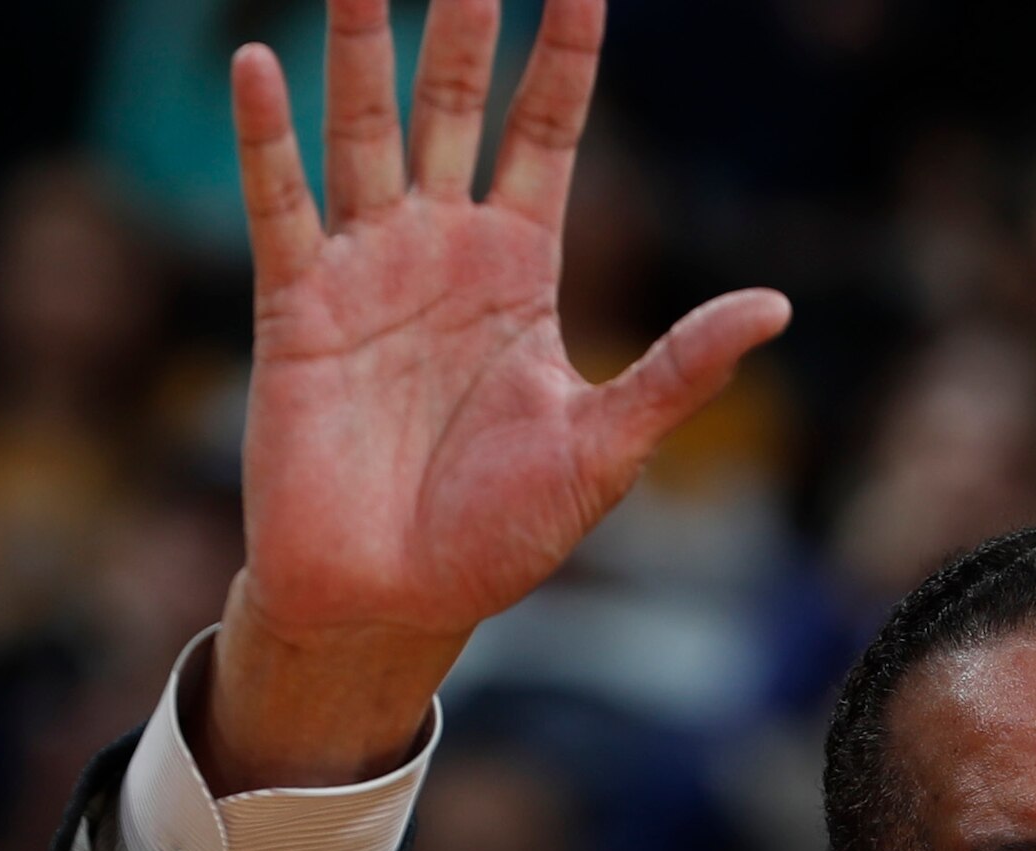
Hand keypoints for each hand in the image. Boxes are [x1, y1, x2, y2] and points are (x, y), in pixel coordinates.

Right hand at [198, 0, 787, 785]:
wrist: (391, 607)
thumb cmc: (496, 539)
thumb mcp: (605, 450)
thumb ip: (678, 370)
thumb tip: (775, 305)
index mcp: (520, 269)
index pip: (548, 128)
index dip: (565, 50)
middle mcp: (440, 247)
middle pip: (453, 99)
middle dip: (463, 17)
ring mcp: (365, 268)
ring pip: (363, 125)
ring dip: (363, 41)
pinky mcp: (296, 307)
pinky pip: (280, 203)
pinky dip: (266, 135)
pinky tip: (260, 61)